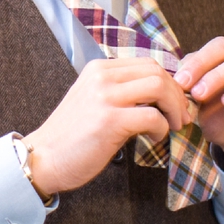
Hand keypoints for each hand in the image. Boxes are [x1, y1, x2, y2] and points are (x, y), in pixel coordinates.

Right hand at [22, 57, 191, 197]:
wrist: (42, 160)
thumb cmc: (72, 136)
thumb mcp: (95, 101)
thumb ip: (122, 92)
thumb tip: (162, 94)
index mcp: (99, 69)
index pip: (148, 64)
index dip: (169, 83)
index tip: (175, 102)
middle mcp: (101, 77)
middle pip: (158, 72)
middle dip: (177, 95)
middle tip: (181, 116)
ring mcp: (104, 97)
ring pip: (159, 87)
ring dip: (174, 108)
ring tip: (173, 125)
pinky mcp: (109, 120)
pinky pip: (152, 116)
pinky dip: (161, 128)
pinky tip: (155, 137)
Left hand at [175, 37, 223, 188]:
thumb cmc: (220, 120)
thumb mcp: (199, 103)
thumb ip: (190, 87)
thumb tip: (173, 75)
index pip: (211, 48)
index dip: (193, 61)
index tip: (176, 81)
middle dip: (202, 64)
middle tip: (186, 85)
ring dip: (218, 77)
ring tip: (201, 95)